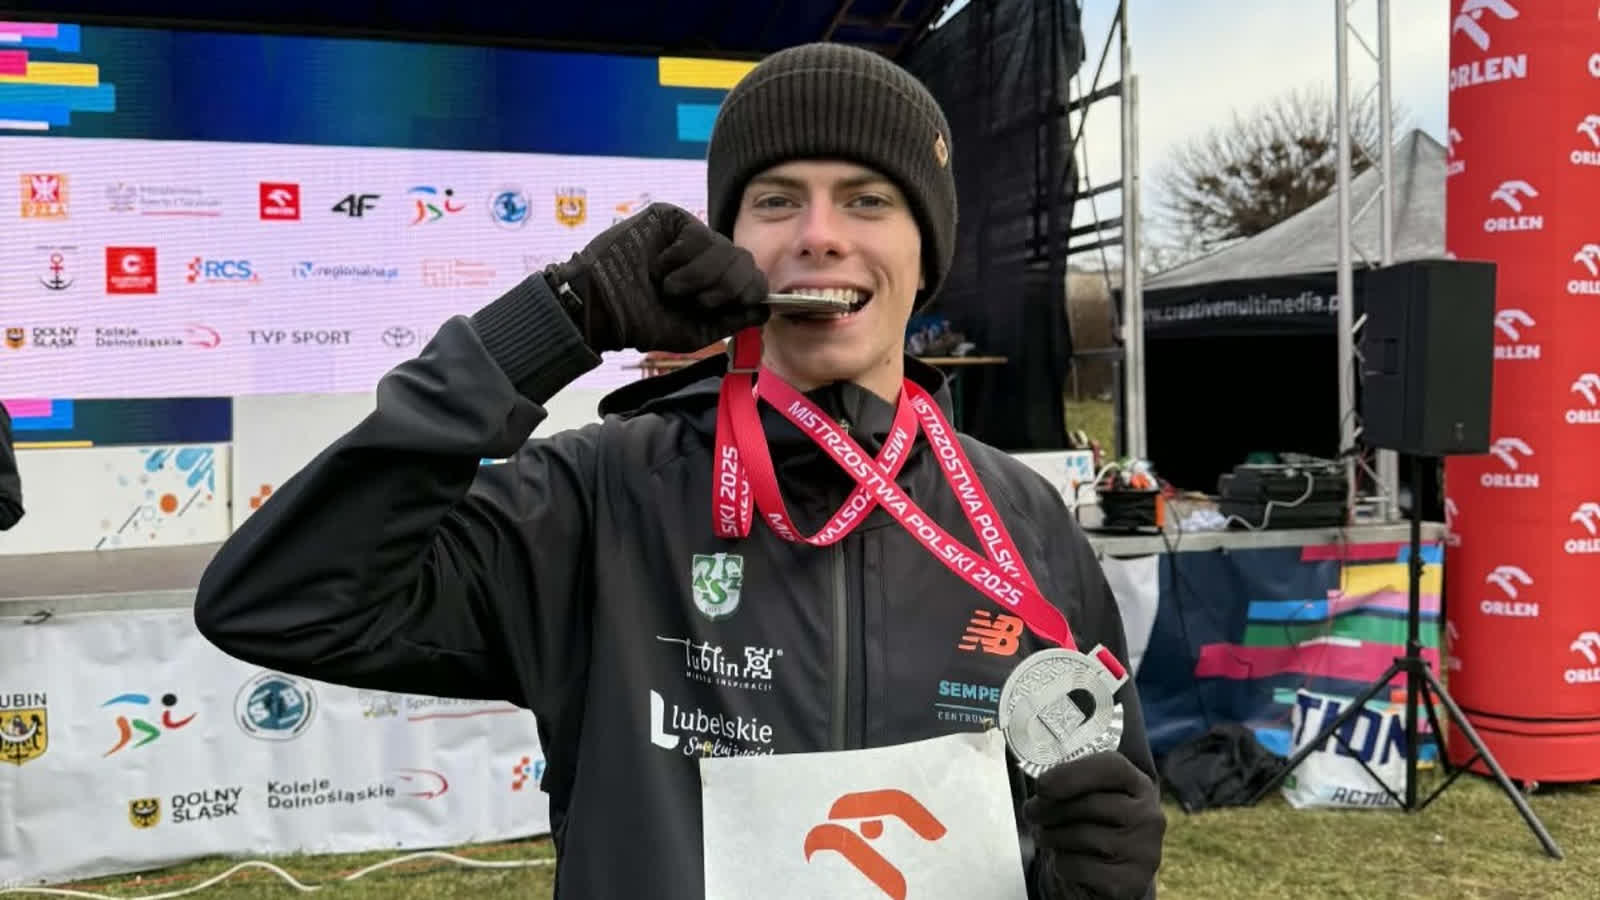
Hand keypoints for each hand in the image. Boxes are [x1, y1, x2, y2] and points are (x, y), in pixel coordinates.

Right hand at [544, 202, 768, 352]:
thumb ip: (732, 320)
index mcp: (715, 282)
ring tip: (667, 287)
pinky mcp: (671, 217)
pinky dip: (678, 260)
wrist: (604, 308)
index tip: (724, 306)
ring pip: (723, 248)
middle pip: (744, 261)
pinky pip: (697, 236)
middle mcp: (707, 256)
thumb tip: (766, 309)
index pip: (753, 278)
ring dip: (696, 277)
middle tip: (693, 301)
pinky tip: (657, 267)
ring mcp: (690, 234)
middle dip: (723, 287)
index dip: (748, 292)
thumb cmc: (643, 322)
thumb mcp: (696, 330)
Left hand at [1023, 752, 1164, 899]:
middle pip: (1089, 803)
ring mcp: (1144, 850)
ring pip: (1081, 835)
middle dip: (1049, 808)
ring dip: (1051, 836)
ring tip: (1044, 835)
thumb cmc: (1100, 827)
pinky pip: (1080, 866)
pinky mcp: (1132, 881)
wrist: (1120, 874)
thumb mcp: (1096, 798)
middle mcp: (1149, 816)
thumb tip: (1043, 788)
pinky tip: (1064, 859)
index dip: (1071, 773)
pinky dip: (1061, 863)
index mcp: (1140, 786)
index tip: (1041, 785)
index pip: (1111, 767)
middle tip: (1031, 812)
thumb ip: (1076, 785)